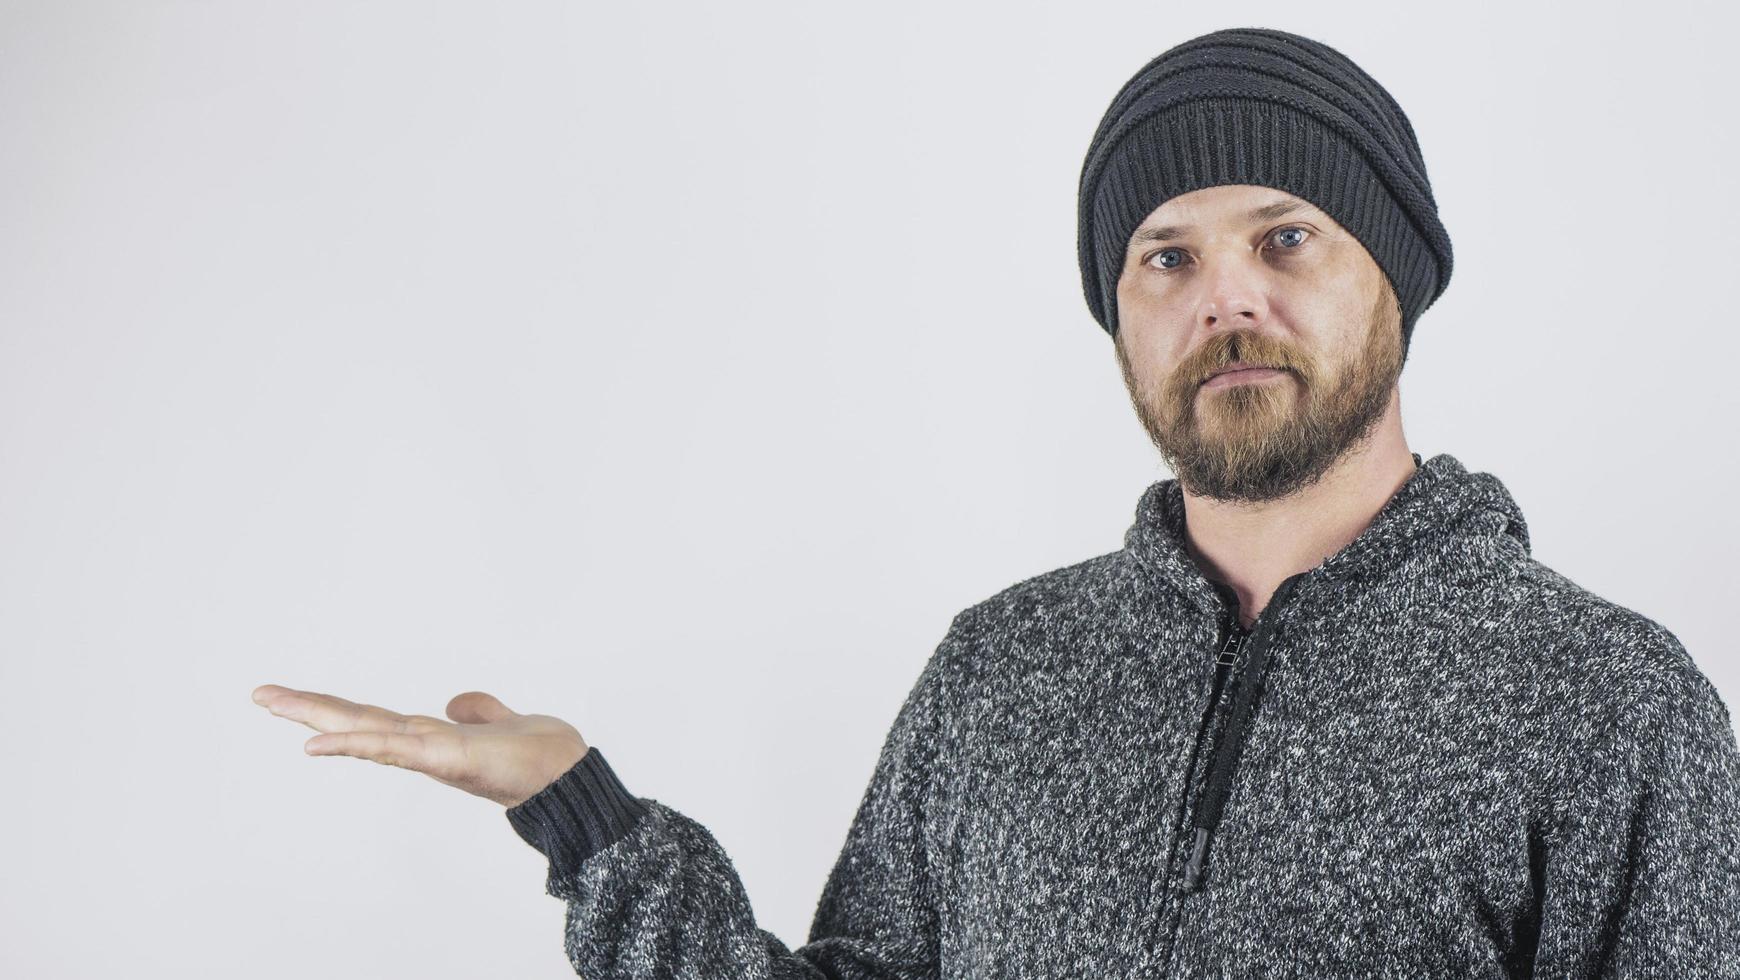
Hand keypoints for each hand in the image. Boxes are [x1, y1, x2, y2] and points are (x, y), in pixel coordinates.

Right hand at [252, 684, 590, 807]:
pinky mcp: (443, 759)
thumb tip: (455, 701)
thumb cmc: (542, 756)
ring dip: (316, 717)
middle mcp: (422, 747)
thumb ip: (479, 710)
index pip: (373, 719)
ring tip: (271, 701)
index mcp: (431, 737)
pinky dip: (352, 743)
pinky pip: (391, 748)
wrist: (571, 779)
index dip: (334, 709)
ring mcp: (429, 754)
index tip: (292, 697)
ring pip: (363, 731)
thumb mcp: (503, 720)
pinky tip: (315, 742)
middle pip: (355, 722)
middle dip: (307, 708)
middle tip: (258, 693)